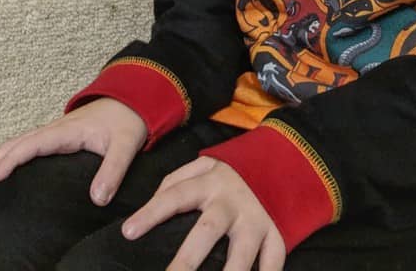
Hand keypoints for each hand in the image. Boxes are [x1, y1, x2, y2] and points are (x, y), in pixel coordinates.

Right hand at [0, 97, 146, 205]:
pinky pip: (26, 148)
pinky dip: (9, 159)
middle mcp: (54, 131)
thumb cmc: (127, 121)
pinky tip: (4, 175)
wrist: (133, 99)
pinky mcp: (56, 139)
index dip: (9, 161)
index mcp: (65, 131)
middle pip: (14, 145)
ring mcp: (53, 134)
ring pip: (17, 146)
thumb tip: (97, 199)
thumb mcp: (125, 146)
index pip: (30, 145)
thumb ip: (113, 171)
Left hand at [122, 156, 285, 270]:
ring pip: (241, 253)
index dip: (151, 213)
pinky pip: (273, 259)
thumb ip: (178, 180)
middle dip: (186, 260)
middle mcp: (231, 202)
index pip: (174, 196)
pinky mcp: (278, 231)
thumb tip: (153, 202)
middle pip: (206, 232)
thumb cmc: (236, 168)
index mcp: (210, 182)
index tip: (128, 232)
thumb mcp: (207, 163)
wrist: (287, 155)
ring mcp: (257, 218)